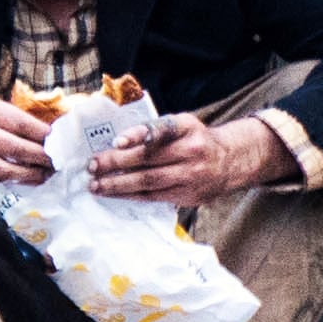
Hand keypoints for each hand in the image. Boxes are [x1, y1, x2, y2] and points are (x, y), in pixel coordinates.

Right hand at [0, 73, 54, 188]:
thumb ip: (1, 113)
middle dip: (41, 158)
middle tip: (57, 163)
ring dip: (27, 175)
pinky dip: (4, 180)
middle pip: (15, 149)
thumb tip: (34, 129)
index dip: (42, 135)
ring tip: (42, 175)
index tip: (58, 141)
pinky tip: (14, 177)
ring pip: (4, 170)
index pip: (19, 122)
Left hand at [88, 113, 297, 206]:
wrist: (230, 161)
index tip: (117, 141)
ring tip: (96, 184)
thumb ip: (156, 129)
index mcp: (186, 127)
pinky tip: (114, 193)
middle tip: (92, 165)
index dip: (139, 134)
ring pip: (149, 182)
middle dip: (116, 163)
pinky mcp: (188, 195)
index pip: (162, 129)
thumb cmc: (195, 139)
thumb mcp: (182, 124)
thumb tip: (117, 141)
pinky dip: (131, 195)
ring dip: (118, 184)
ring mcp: (191, 176)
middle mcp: (191, 151)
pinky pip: (154, 196)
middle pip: (148, 159)